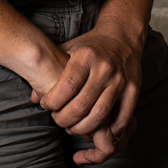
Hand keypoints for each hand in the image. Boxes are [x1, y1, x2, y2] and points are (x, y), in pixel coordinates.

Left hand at [30, 25, 144, 164]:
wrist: (122, 36)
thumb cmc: (90, 46)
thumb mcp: (67, 50)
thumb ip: (49, 71)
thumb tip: (33, 98)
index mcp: (85, 57)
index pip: (66, 86)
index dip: (53, 101)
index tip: (46, 105)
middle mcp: (104, 69)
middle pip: (81, 105)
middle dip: (64, 119)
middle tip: (58, 120)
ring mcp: (120, 81)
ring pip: (100, 115)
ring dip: (83, 128)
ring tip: (73, 128)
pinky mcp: (133, 90)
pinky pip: (122, 117)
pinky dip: (109, 130)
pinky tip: (97, 131)